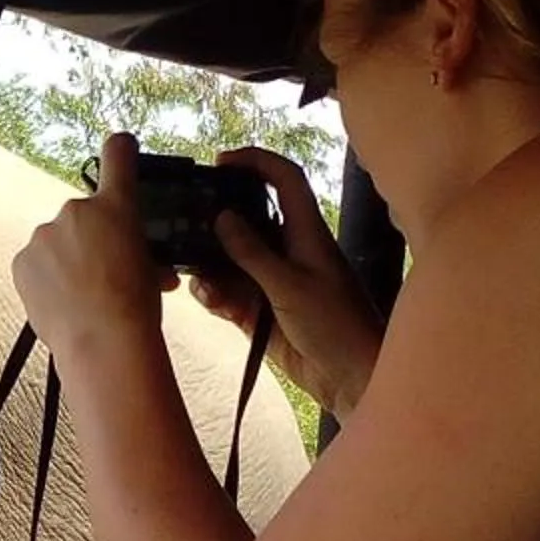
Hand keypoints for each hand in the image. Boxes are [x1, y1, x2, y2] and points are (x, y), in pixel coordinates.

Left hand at [10, 133, 169, 364]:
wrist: (103, 342)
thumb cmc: (136, 308)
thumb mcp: (152, 270)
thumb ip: (139, 250)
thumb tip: (146, 265)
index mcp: (116, 207)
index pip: (118, 155)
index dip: (120, 148)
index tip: (120, 147)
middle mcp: (76, 210)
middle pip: (83, 217)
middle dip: (92, 240)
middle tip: (103, 275)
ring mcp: (45, 235)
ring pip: (57, 242)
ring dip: (67, 260)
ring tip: (82, 296)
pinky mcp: (22, 261)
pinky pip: (36, 264)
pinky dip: (46, 278)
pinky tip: (62, 301)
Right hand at [185, 148, 384, 420]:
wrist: (351, 379)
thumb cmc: (337, 327)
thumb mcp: (290, 287)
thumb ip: (253, 253)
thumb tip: (221, 216)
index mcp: (306, 232)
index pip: (284, 179)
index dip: (256, 161)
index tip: (220, 161)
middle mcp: (287, 250)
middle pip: (246, 218)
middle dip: (216, 220)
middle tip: (188, 225)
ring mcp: (271, 280)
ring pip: (229, 258)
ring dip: (210, 267)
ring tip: (203, 284)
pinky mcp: (260, 310)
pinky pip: (228, 292)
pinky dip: (215, 295)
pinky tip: (211, 303)